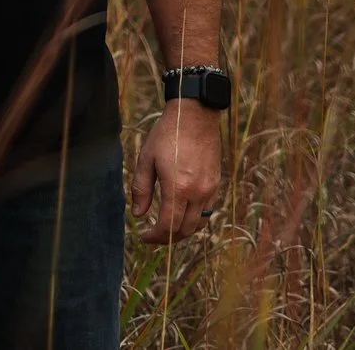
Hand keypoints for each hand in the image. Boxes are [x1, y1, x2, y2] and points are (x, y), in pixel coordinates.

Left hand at [131, 101, 222, 244]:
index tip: (143, 236)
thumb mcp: (146, 159)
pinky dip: (195, 220)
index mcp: (178, 188)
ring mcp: (210, 190)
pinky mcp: (216, 184)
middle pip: (184, 231)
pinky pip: (208, 212)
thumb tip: (138, 215)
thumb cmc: (167, 134)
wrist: (195, 115)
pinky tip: (182, 215)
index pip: (168, 227)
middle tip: (153, 236)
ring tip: (167, 229)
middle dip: (167, 238)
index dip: (154, 237)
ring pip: (199, 225)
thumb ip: (141, 189)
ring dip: (182, 232)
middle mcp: (197, 193)